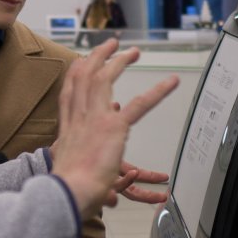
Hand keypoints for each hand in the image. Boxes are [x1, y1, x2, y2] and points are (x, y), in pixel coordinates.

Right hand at [51, 40, 178, 219]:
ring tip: (133, 52)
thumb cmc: (67, 188)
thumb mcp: (67, 170)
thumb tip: (81, 161)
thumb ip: (76, 164)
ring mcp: (96, 119)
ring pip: (105, 79)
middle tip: (111, 45)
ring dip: (119, 62)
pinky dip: (158, 92)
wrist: (69, 192)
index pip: (70, 92)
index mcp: (68, 128)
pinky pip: (140, 105)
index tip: (82, 60)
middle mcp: (79, 118)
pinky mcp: (114, 127)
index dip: (76, 73)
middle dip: (98, 57)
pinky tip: (170, 83)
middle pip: (86, 77)